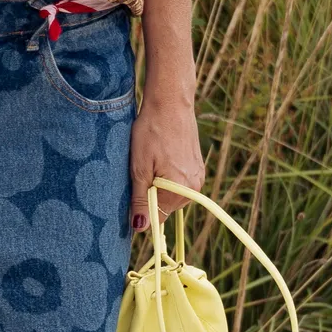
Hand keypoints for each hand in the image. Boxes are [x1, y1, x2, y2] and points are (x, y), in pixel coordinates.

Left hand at [128, 79, 204, 232]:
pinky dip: (167, 175)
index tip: (133, 190)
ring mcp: (198, 176)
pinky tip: (160, 157)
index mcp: (181, 189)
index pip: (158, 216)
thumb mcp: (139, 168)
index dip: (142, 208)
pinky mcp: (198, 166)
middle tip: (141, 169)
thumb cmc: (151, 132)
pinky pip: (179, 182)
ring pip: (172, 194)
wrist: (170, 103)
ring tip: (151, 160)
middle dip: (150, 195)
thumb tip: (140, 228)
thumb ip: (140, 199)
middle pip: (165, 206)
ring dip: (159, 184)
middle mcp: (195, 187)